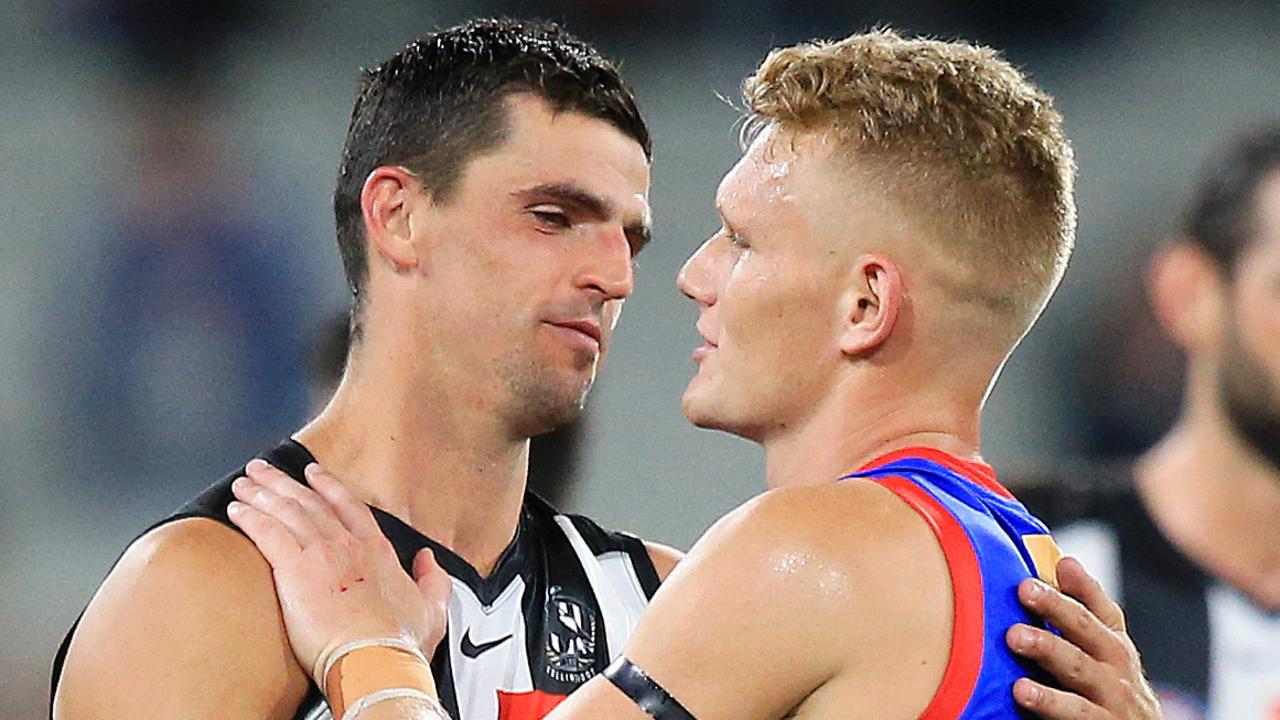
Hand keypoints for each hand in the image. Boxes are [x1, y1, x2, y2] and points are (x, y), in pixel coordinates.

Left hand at [227, 460, 450, 684]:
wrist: (377, 661)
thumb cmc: (401, 643)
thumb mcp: (433, 608)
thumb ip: (433, 579)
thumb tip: (429, 560)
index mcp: (376, 551)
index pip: (349, 506)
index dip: (328, 486)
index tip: (312, 473)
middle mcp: (348, 545)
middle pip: (309, 502)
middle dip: (283, 482)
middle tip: (262, 469)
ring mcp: (322, 554)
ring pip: (286, 511)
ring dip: (262, 493)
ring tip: (243, 483)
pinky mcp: (296, 571)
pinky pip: (268, 533)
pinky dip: (250, 517)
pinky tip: (235, 510)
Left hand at [1007, 556, 1161, 719]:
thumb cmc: (1111, 690)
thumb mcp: (1105, 651)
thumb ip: (1084, 610)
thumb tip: (1063, 561)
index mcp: (1114, 644)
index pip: (1100, 608)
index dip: (1080, 586)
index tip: (1058, 565)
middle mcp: (1117, 667)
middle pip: (1086, 630)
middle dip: (1056, 607)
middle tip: (1024, 589)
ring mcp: (1112, 698)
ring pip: (1078, 668)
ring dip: (1047, 649)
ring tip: (1015, 636)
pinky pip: (1074, 712)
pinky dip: (1049, 700)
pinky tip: (1021, 689)